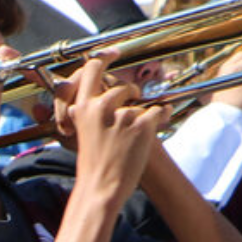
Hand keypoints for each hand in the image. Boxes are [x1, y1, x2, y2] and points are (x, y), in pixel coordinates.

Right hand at [56, 54, 167, 215]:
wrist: (101, 188)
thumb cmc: (91, 164)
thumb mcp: (78, 133)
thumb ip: (82, 112)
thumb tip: (85, 98)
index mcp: (83, 107)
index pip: (92, 69)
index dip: (105, 57)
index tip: (114, 53)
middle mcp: (100, 107)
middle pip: (122, 84)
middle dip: (130, 91)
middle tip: (133, 101)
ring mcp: (121, 116)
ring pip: (141, 100)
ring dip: (144, 110)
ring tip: (141, 128)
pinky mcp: (141, 126)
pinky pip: (158, 110)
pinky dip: (163, 115)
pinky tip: (161, 123)